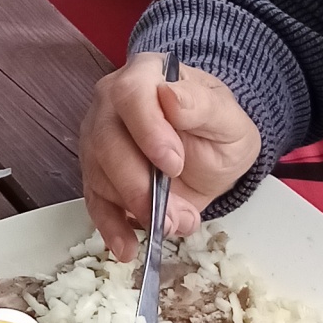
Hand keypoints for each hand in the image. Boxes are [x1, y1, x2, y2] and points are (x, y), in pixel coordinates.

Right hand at [80, 53, 259, 254]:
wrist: (210, 148)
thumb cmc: (216, 126)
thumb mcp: (228, 116)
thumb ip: (203, 106)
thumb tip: (170, 96)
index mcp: (145, 75)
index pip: (130, 95)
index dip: (148, 131)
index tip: (174, 164)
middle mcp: (112, 103)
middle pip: (107, 141)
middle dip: (139, 184)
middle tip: (174, 212)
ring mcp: (99, 138)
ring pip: (99, 174)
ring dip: (134, 209)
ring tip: (172, 226)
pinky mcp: (98, 174)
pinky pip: (95, 201)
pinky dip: (110, 227)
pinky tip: (127, 247)